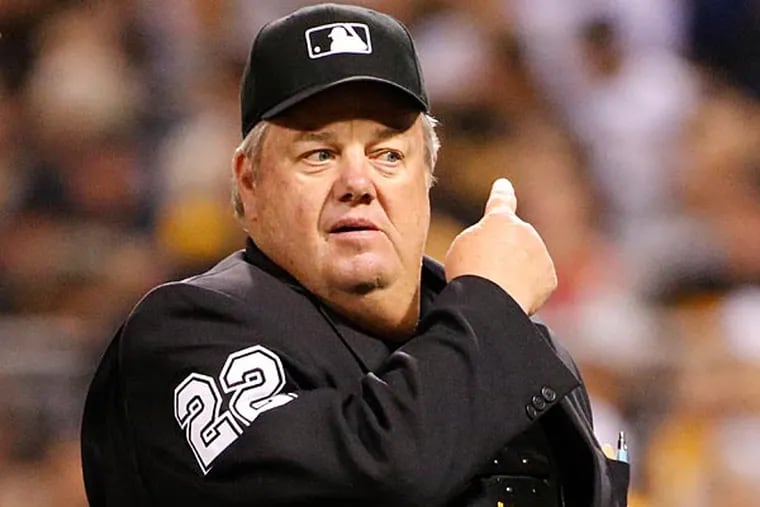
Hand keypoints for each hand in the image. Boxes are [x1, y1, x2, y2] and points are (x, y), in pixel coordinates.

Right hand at [444, 178, 556, 314]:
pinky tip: (511, 296)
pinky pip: (535, 283)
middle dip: (504, 256)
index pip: (501, 202)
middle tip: (485, 274)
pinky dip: (525, 291)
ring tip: (496, 288)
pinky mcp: (549, 277)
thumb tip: (493, 246)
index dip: (501, 193)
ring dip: (514, 274)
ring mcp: (540, 253)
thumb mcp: (463, 246)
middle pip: (513, 243)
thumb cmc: (469, 272)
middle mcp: (524, 231)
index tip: (503, 185)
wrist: (490, 299)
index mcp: (499, 220)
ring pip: (526, 263)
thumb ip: (481, 239)